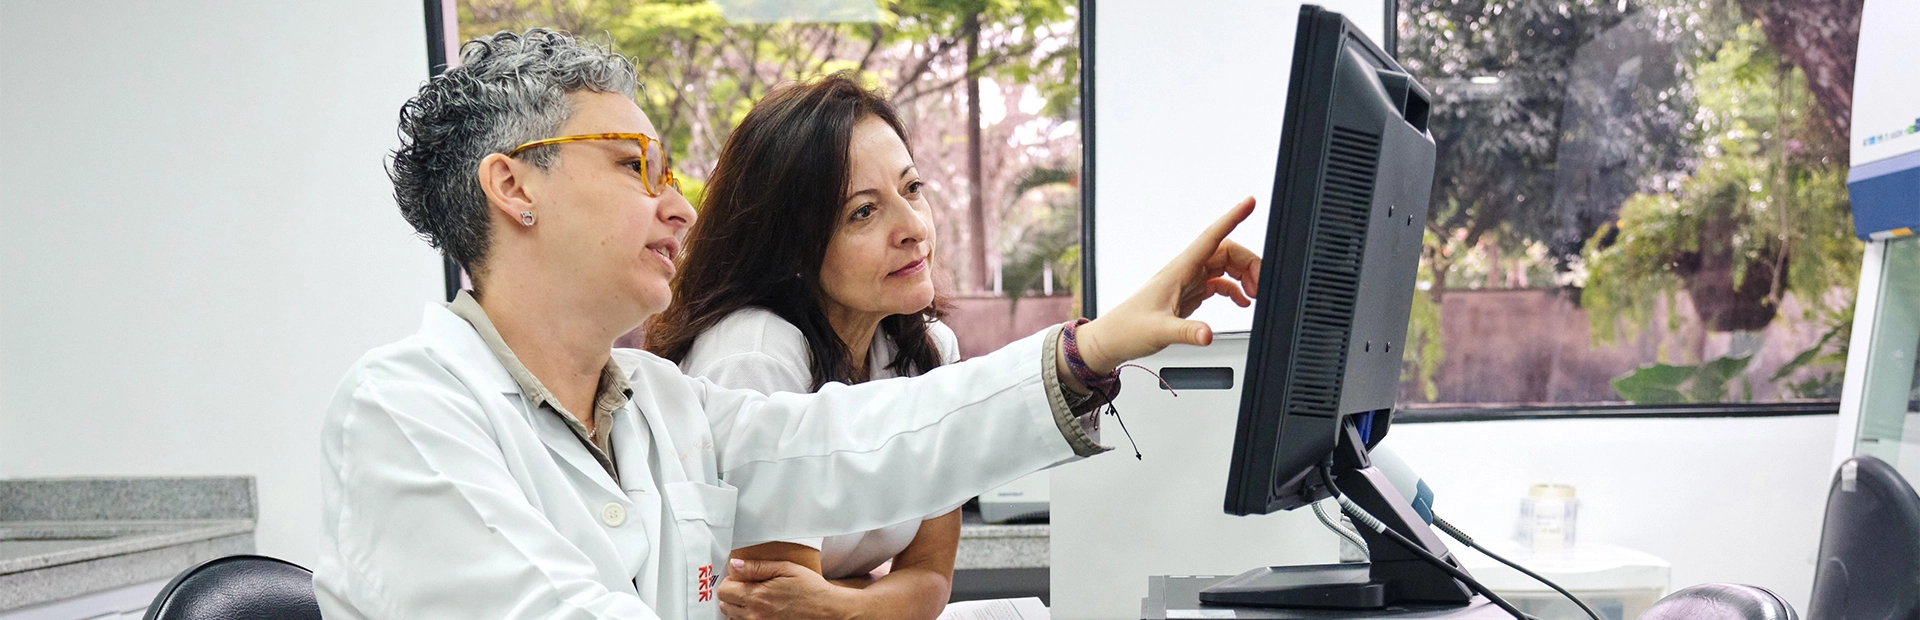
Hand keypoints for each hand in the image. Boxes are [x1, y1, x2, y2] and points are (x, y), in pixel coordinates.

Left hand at [718, 558, 854, 619]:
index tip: (741, 578)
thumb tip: (735, 565)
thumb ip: (757, 567)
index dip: (731, 581)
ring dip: (738, 607)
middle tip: (747, 587)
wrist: (827, 611)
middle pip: (725, 605)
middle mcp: (754, 614)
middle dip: (732, 594)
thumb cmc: (811, 588)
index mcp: (757, 595)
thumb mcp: (786, 568)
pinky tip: (761, 610)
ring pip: (732, 618)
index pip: (724, 590)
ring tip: (755, 599)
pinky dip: (747, 617)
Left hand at [1074, 198, 1260, 374]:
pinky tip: (1241, 301)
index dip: (1232, 217)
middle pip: (1226, 251)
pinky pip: (1218, 283)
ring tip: (1255, 294)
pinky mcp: (1188, 294)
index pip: (1211, 236)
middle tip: (1262, 284)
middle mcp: (1185, 271)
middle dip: (1249, 262)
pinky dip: (1234, 289)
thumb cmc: (1128, 329)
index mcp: (1179, 269)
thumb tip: (1208, 334)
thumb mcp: (1160, 332)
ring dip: (1244, 276)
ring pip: (1224, 266)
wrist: (1111, 339)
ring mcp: (1187, 281)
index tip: (1250, 203)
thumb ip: (1187, 332)